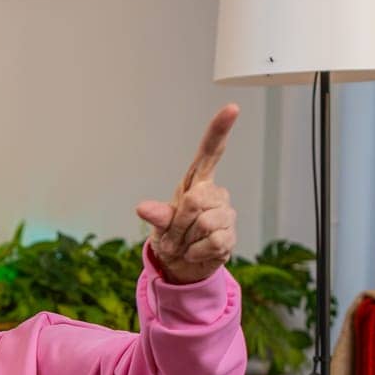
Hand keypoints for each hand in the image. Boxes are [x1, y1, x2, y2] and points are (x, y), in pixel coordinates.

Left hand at [135, 103, 238, 284]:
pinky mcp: (230, 235)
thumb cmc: (170, 237)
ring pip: (204, 223)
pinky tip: (196, 253)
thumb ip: (156, 215)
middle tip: (173, 237)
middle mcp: (214, 194)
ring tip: (185, 244)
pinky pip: (211, 241)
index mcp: (196, 183)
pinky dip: (196, 252)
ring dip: (186, 240)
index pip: (210, 152)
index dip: (220, 130)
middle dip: (178, 223)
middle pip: (195, 200)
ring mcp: (225, 213)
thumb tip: (143, 208)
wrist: (181, 265)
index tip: (232, 108)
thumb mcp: (158, 225)